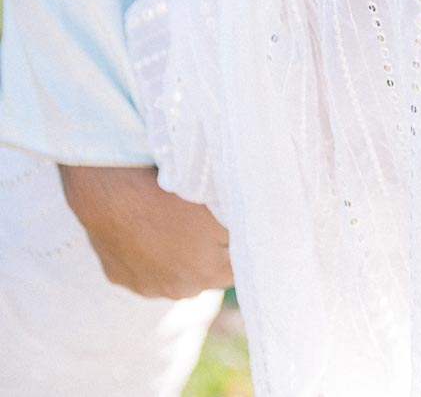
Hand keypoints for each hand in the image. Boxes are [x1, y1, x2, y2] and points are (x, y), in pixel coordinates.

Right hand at [59, 163, 233, 298]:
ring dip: (175, 257)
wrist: (113, 190)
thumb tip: (248, 229)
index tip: (235, 232)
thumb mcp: (215, 205)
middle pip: (204, 274)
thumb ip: (233, 225)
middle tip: (202, 224)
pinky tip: (144, 230)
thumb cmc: (169, 193)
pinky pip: (140, 268)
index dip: (237, 249)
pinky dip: (145, 254)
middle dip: (208, 254)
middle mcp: (179, 289)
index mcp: (207, 272)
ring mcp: (146, 287)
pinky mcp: (119, 278)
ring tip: (170, 225)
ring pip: (171, 274)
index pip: (236, 269)